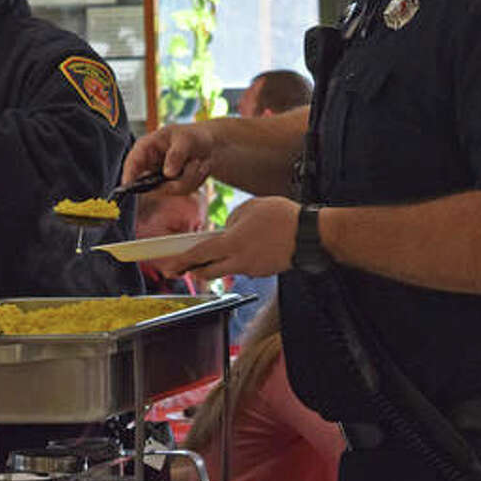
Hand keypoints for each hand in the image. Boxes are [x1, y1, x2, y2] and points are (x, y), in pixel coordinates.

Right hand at [121, 123, 212, 194]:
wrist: (211, 146)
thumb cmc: (192, 137)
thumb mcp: (185, 139)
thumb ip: (176, 154)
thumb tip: (168, 173)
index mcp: (146, 147)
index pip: (132, 163)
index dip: (128, 175)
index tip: (131, 186)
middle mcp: (151, 166)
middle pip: (151, 184)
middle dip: (175, 179)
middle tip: (195, 163)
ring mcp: (161, 179)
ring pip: (172, 189)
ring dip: (190, 176)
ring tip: (199, 161)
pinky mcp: (173, 187)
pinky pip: (183, 191)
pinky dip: (196, 180)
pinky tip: (200, 167)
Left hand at [159, 196, 299, 281]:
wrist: (311, 235)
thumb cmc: (282, 217)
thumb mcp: (249, 208)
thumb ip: (231, 221)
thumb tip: (226, 230)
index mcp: (232, 243)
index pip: (199, 255)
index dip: (181, 261)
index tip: (169, 266)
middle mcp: (240, 261)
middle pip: (207, 271)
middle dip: (193, 269)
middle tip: (184, 266)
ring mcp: (252, 269)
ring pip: (226, 270)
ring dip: (217, 264)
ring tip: (224, 248)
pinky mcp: (264, 271)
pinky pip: (244, 268)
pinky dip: (239, 260)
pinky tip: (250, 247)